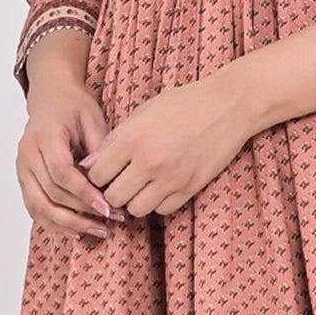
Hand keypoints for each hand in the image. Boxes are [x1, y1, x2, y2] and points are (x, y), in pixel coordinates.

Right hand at [17, 75, 117, 240]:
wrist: (50, 99)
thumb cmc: (74, 107)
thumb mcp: (93, 119)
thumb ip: (98, 150)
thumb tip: (105, 183)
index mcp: (44, 135)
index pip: (62, 173)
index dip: (84, 194)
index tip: (108, 207)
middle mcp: (27, 153)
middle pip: (51, 193)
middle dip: (82, 212)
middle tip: (111, 221)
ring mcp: (22, 168)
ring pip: (39, 206)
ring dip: (68, 224)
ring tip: (97, 231)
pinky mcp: (24, 179)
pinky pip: (34, 208)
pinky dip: (54, 223)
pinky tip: (76, 231)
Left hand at [79, 71, 253, 218]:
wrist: (228, 106)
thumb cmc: (183, 104)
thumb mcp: (143, 113)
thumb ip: (114, 140)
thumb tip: (88, 165)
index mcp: (133, 138)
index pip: (96, 175)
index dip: (97, 175)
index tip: (105, 171)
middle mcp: (149, 161)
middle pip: (113, 197)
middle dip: (113, 191)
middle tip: (121, 181)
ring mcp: (171, 178)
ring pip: (136, 209)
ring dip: (135, 200)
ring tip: (142, 185)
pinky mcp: (190, 188)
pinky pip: (162, 210)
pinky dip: (159, 202)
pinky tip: (162, 186)